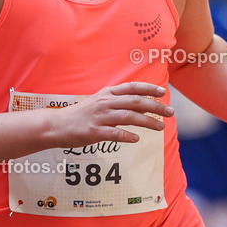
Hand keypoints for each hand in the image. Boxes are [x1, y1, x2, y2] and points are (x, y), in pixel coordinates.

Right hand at [50, 82, 172, 146]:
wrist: (55, 125)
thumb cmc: (81, 115)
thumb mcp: (100, 102)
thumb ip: (119, 102)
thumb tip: (143, 103)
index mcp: (107, 94)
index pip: (132, 87)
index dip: (149, 88)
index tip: (163, 92)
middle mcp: (105, 102)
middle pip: (135, 102)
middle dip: (155, 106)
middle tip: (170, 112)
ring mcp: (99, 117)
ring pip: (128, 117)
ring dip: (147, 122)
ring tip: (160, 127)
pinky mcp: (93, 132)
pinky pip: (113, 133)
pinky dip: (126, 136)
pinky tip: (137, 139)